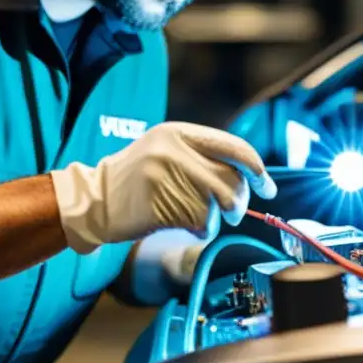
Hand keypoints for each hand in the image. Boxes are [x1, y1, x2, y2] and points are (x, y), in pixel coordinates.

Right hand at [50, 122, 276, 253]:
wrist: (94, 199)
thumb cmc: (137, 178)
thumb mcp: (166, 150)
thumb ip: (202, 155)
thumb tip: (249, 174)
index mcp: (178, 133)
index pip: (233, 147)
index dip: (256, 169)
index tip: (268, 186)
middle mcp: (174, 150)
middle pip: (230, 178)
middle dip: (240, 200)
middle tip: (235, 213)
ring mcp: (165, 176)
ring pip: (218, 203)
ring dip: (217, 218)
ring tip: (199, 218)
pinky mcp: (160, 204)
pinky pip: (200, 222)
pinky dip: (200, 229)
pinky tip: (183, 225)